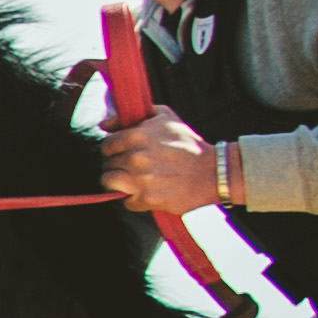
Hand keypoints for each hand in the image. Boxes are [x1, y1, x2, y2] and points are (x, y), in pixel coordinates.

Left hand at [98, 109, 232, 219]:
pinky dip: (134, 198)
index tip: (125, 152)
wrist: (213, 172)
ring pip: (109, 182)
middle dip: (118, 165)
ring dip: (119, 182)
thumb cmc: (188, 144)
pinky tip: (149, 191)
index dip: (114, 149)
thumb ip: (132, 116)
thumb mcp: (165, 117)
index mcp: (137, 135)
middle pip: (107, 164)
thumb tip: (104, 125)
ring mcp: (139, 179)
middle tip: (136, 166)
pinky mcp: (146, 199)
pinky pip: (126, 201)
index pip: (106, 145)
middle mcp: (136, 157)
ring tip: (135, 180)